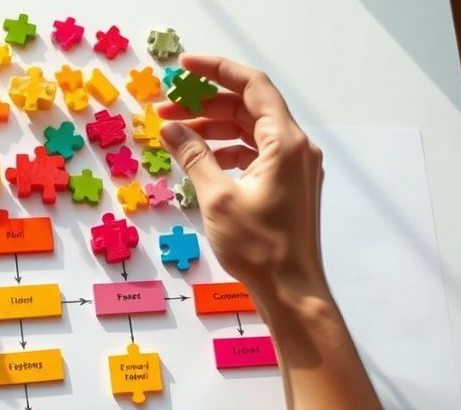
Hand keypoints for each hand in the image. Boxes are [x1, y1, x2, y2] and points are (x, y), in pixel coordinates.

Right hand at [158, 55, 325, 301]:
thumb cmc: (259, 248)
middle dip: (205, 105)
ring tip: (174, 136)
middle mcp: (295, 148)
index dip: (216, 70)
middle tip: (165, 110)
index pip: (252, 86)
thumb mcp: (217, 198)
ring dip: (212, 129)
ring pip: (249, 131)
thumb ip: (193, 156)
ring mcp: (294, 167)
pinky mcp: (288, 185)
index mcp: (284, 143)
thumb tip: (170, 128)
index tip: (183, 67)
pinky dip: (225, 151)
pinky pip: (254, 154)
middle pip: (248, 108)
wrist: (292, 291)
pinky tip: (199, 161)